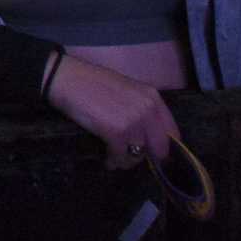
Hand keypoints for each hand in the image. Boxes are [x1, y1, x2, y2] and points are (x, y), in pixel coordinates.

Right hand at [47, 53, 181, 172]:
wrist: (67, 79)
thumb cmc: (92, 82)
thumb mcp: (126, 90)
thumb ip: (141, 108)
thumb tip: (148, 134)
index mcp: (152, 97)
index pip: (172, 132)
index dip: (164, 146)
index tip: (154, 152)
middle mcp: (147, 109)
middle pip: (160, 148)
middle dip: (146, 155)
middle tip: (133, 156)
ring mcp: (133, 121)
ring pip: (139, 155)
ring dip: (127, 160)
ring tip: (116, 158)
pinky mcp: (116, 133)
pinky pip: (121, 157)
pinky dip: (114, 161)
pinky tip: (107, 159)